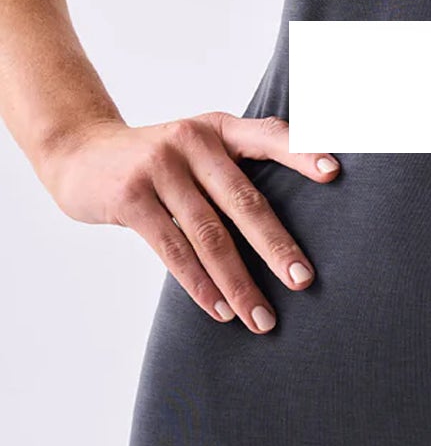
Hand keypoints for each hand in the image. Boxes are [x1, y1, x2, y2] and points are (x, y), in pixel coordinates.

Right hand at [41, 111, 339, 334]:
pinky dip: (200, 285)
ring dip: (239, 282)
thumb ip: (235, 164)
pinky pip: (173, 250)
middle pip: (244, 201)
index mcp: (218, 128)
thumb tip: (293, 209)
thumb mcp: (195, 144)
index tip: (335, 173)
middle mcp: (193, 142)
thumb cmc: (155, 159)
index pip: (269, 136)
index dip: (302, 153)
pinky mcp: (131, 198)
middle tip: (304, 281)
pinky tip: (221, 310)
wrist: (79, 153)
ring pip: (209, 236)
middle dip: (277, 246)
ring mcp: (159, 168)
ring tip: (262, 317)